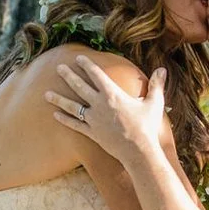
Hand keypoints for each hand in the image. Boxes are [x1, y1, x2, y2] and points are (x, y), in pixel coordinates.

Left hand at [47, 55, 169, 164]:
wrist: (138, 151)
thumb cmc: (147, 126)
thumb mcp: (154, 103)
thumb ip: (156, 85)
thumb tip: (162, 69)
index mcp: (113, 94)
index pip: (97, 74)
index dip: (87, 65)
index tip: (78, 58)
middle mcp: (99, 104)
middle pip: (79, 87)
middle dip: (68, 76)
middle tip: (58, 68)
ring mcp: (93, 119)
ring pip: (71, 106)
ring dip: (58, 98)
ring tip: (46, 93)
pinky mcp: (91, 133)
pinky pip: (74, 124)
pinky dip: (64, 119)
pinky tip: (54, 115)